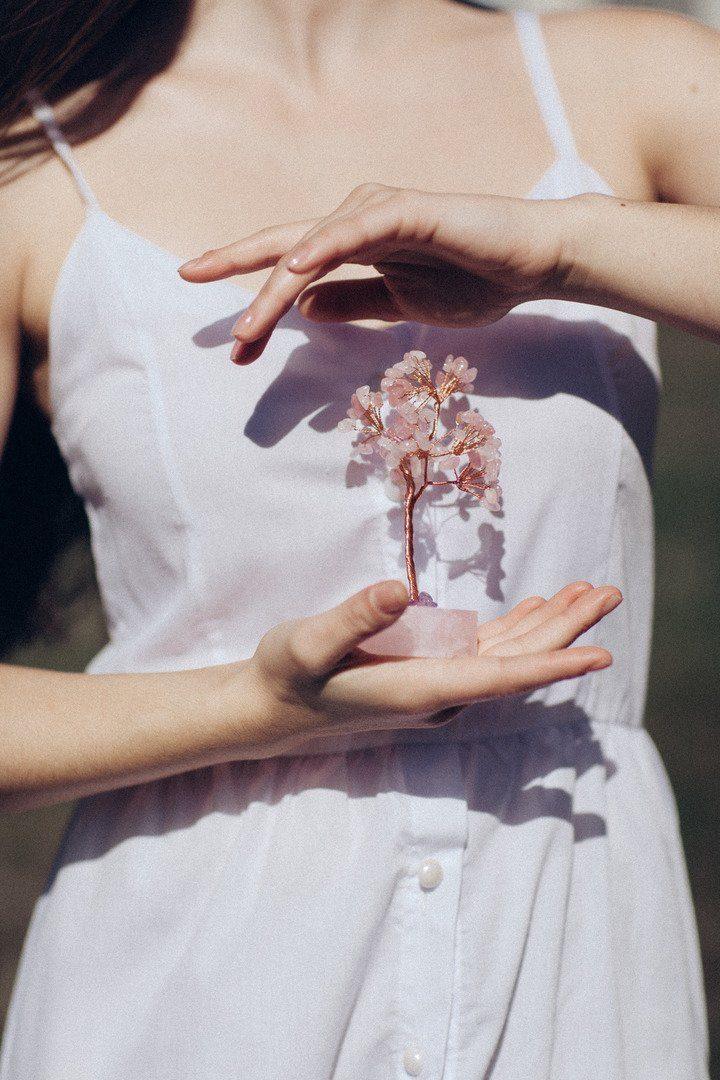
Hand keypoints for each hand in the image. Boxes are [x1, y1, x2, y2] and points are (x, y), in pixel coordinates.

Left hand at [178, 184, 570, 362]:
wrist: (530, 263)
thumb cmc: (472, 281)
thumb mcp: (398, 304)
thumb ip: (352, 302)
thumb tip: (303, 308)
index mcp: (354, 248)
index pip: (291, 270)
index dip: (254, 296)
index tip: (227, 339)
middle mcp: (358, 224)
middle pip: (284, 247)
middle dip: (236, 268)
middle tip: (195, 290)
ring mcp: (381, 213)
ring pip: (314, 247)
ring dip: (276, 286)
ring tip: (248, 328)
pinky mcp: (409, 211)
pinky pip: (357, 230)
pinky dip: (325, 245)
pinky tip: (294, 270)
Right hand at [235, 578, 620, 753]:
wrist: (269, 709)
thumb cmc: (285, 675)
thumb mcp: (307, 643)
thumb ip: (352, 619)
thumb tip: (399, 591)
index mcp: (420, 688)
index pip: (500, 676)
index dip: (553, 664)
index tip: (600, 654)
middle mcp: (438, 692)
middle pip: (517, 661)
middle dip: (566, 630)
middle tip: (608, 593)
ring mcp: (435, 684)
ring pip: (506, 654)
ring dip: (547, 625)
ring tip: (585, 592)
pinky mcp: (425, 672)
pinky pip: (484, 652)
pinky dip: (514, 629)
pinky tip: (531, 609)